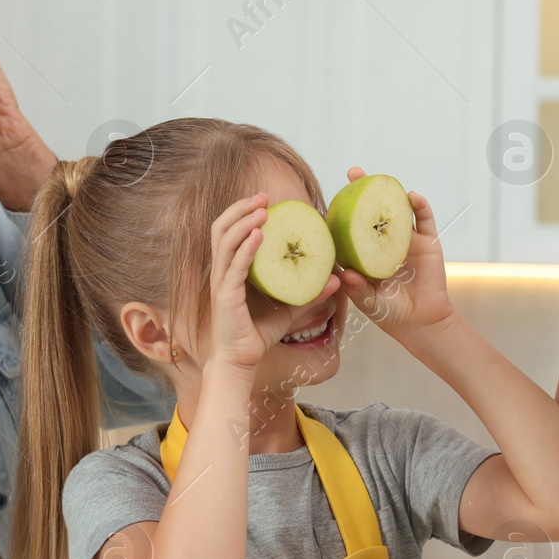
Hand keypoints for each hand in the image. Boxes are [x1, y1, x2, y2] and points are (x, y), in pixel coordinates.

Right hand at [205, 194, 341, 371]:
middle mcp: (222, 272)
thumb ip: (309, 293)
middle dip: (241, 208)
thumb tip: (337, 279)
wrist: (240, 361)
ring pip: (225, 241)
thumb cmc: (257, 334)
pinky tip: (260, 235)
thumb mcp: (289, 309)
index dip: (243, 213)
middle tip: (263, 196)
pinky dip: (246, 248)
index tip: (265, 201)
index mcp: (231, 270)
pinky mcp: (225, 296)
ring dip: (243, 221)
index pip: (231, 232)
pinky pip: (234, 266)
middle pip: (222, 228)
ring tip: (262, 210)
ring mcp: (221, 283)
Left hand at [335, 168, 455, 340]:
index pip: (351, 228)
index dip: (340, 212)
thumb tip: (346, 274)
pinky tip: (412, 196)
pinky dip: (420, 206)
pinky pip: (425, 220)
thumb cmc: (389, 313)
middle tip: (353, 173)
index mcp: (365, 253)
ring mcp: (406, 239)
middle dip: (363, 191)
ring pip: (398, 210)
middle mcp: (383, 242)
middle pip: (373, 211)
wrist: (422, 322)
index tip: (328, 198)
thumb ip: (357, 289)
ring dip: (390, 193)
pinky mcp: (427, 242)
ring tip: (380, 179)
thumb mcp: (368, 303)